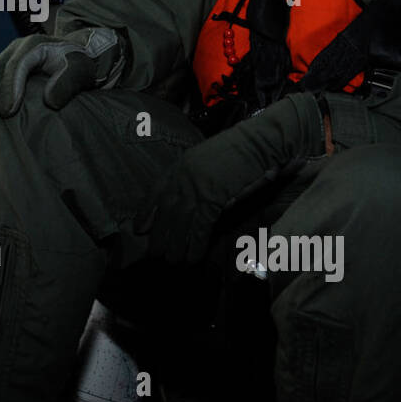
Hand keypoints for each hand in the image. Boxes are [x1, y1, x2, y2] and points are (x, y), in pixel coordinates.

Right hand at [0, 27, 126, 121]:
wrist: (78, 58)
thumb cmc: (79, 65)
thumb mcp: (80, 71)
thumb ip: (68, 83)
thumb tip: (49, 101)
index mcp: (34, 45)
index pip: (16, 66)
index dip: (9, 89)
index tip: (7, 113)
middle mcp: (16, 48)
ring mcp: (7, 57)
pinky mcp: (3, 67)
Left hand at [138, 93, 330, 264]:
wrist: (262, 141)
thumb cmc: (240, 150)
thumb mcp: (209, 160)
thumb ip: (195, 178)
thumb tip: (187, 203)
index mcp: (182, 164)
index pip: (156, 189)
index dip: (146, 210)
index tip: (138, 227)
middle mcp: (184, 174)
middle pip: (166, 210)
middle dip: (159, 233)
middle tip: (154, 253)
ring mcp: (198, 184)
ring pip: (180, 220)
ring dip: (175, 243)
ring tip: (172, 260)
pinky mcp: (214, 195)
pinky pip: (201, 225)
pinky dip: (196, 243)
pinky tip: (193, 256)